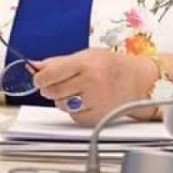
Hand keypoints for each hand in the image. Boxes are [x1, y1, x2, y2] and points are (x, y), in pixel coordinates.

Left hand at [32, 49, 158, 126]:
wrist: (139, 81)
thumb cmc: (111, 65)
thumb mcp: (86, 55)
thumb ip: (58, 62)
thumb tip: (34, 66)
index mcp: (86, 64)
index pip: (52, 74)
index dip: (40, 78)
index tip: (39, 78)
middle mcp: (91, 82)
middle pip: (54, 91)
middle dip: (50, 88)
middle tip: (57, 83)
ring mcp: (95, 101)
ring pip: (61, 105)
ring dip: (62, 98)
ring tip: (76, 90)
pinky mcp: (97, 117)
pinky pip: (73, 116)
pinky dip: (74, 109)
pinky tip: (85, 100)